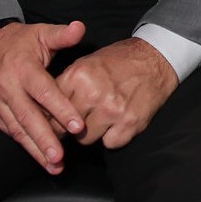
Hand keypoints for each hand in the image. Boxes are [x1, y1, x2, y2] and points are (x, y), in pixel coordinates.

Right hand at [0, 21, 87, 173]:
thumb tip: (81, 28)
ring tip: (53, 166)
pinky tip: (39, 157)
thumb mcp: (40, 32)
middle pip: (29, 117)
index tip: (78, 126)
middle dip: (45, 140)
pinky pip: (9, 131)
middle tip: (60, 158)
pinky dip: (24, 145)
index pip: (45, 92)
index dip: (61, 109)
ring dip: (35, 150)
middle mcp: (8, 88)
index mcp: (24, 69)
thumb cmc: (18, 41)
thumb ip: (61, 35)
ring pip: (18, 130)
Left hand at [55, 37, 178, 149]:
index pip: (50, 108)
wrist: (156, 58)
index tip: (48, 123)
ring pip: (85, 139)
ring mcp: (112, 110)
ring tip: (100, 118)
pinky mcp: (129, 124)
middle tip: (76, 122)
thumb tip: (45, 110)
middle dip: (68, 128)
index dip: (48, 117)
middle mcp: (93, 93)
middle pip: (64, 128)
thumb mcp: (87, 63)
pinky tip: (117, 121)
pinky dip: (112, 136)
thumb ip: (67, 85)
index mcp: (79, 75)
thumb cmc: (119, 60)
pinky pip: (109, 144)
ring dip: (91, 133)